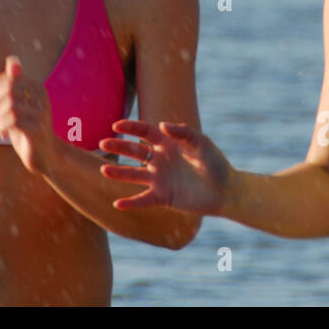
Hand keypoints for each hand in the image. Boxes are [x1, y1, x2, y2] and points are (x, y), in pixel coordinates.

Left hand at [0, 56, 56, 174]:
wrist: (46, 155)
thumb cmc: (27, 127)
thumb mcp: (19, 104)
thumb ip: (14, 83)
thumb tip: (12, 59)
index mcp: (38, 88)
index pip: (9, 79)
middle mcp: (42, 98)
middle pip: (10, 90)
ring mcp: (42, 114)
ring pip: (11, 106)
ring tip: (1, 125)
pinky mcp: (39, 130)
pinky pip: (14, 121)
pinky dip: (3, 127)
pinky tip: (4, 134)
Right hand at [98, 119, 230, 213]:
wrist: (225, 190)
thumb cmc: (215, 163)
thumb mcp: (201, 143)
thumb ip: (183, 132)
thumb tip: (161, 125)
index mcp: (167, 143)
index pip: (144, 132)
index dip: (131, 127)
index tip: (116, 125)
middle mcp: (159, 159)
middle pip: (134, 151)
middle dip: (119, 146)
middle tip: (103, 143)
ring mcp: (159, 178)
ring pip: (134, 174)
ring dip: (118, 173)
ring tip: (104, 170)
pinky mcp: (162, 197)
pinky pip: (143, 199)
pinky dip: (131, 203)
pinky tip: (118, 204)